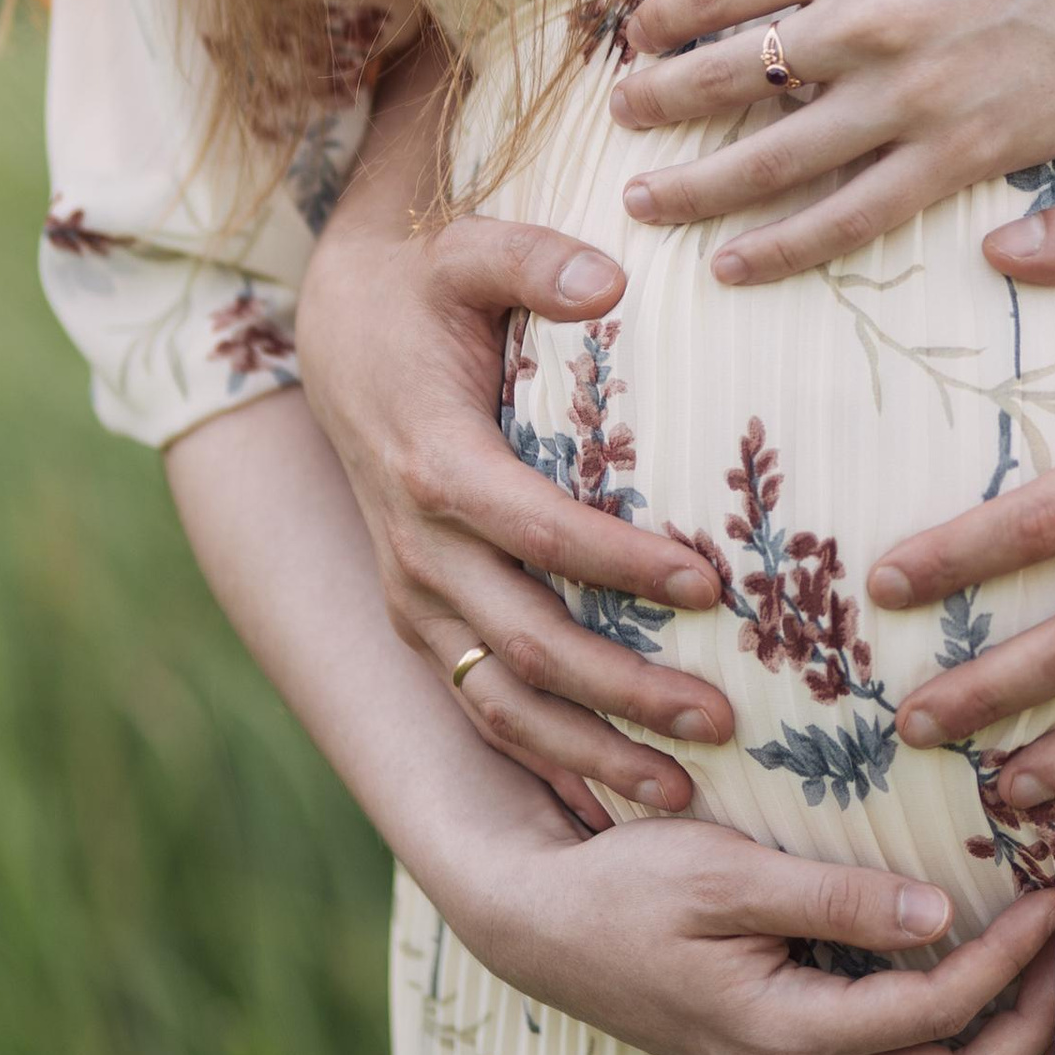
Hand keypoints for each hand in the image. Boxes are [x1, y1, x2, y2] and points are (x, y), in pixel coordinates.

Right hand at [298, 197, 735, 817]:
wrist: (335, 326)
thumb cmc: (423, 284)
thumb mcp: (469, 250)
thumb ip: (537, 260)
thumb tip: (608, 280)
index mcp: (434, 464)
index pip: (540, 532)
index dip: (622, 564)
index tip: (710, 585)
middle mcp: (416, 548)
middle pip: (524, 641)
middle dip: (622, 689)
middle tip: (719, 717)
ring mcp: (413, 594)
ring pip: (497, 699)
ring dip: (587, 749)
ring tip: (681, 791)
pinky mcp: (422, 616)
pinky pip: (479, 705)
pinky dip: (542, 761)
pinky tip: (611, 805)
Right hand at [448, 814, 1054, 1054]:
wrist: (541, 929)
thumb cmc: (626, 886)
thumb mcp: (726, 873)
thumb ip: (834, 897)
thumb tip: (939, 913)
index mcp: (785, 1031)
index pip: (936, 1012)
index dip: (1010, 961)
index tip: (1053, 898)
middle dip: (1036, 1034)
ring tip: (1054, 983)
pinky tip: (983, 1000)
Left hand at [613, 0, 1054, 281]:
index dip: (660, 22)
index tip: (639, 42)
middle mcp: (866, 20)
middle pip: (725, 76)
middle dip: (656, 102)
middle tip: (623, 117)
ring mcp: (910, 96)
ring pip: (772, 158)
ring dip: (694, 187)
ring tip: (645, 202)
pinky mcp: (955, 155)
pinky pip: (851, 215)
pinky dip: (783, 246)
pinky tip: (734, 264)